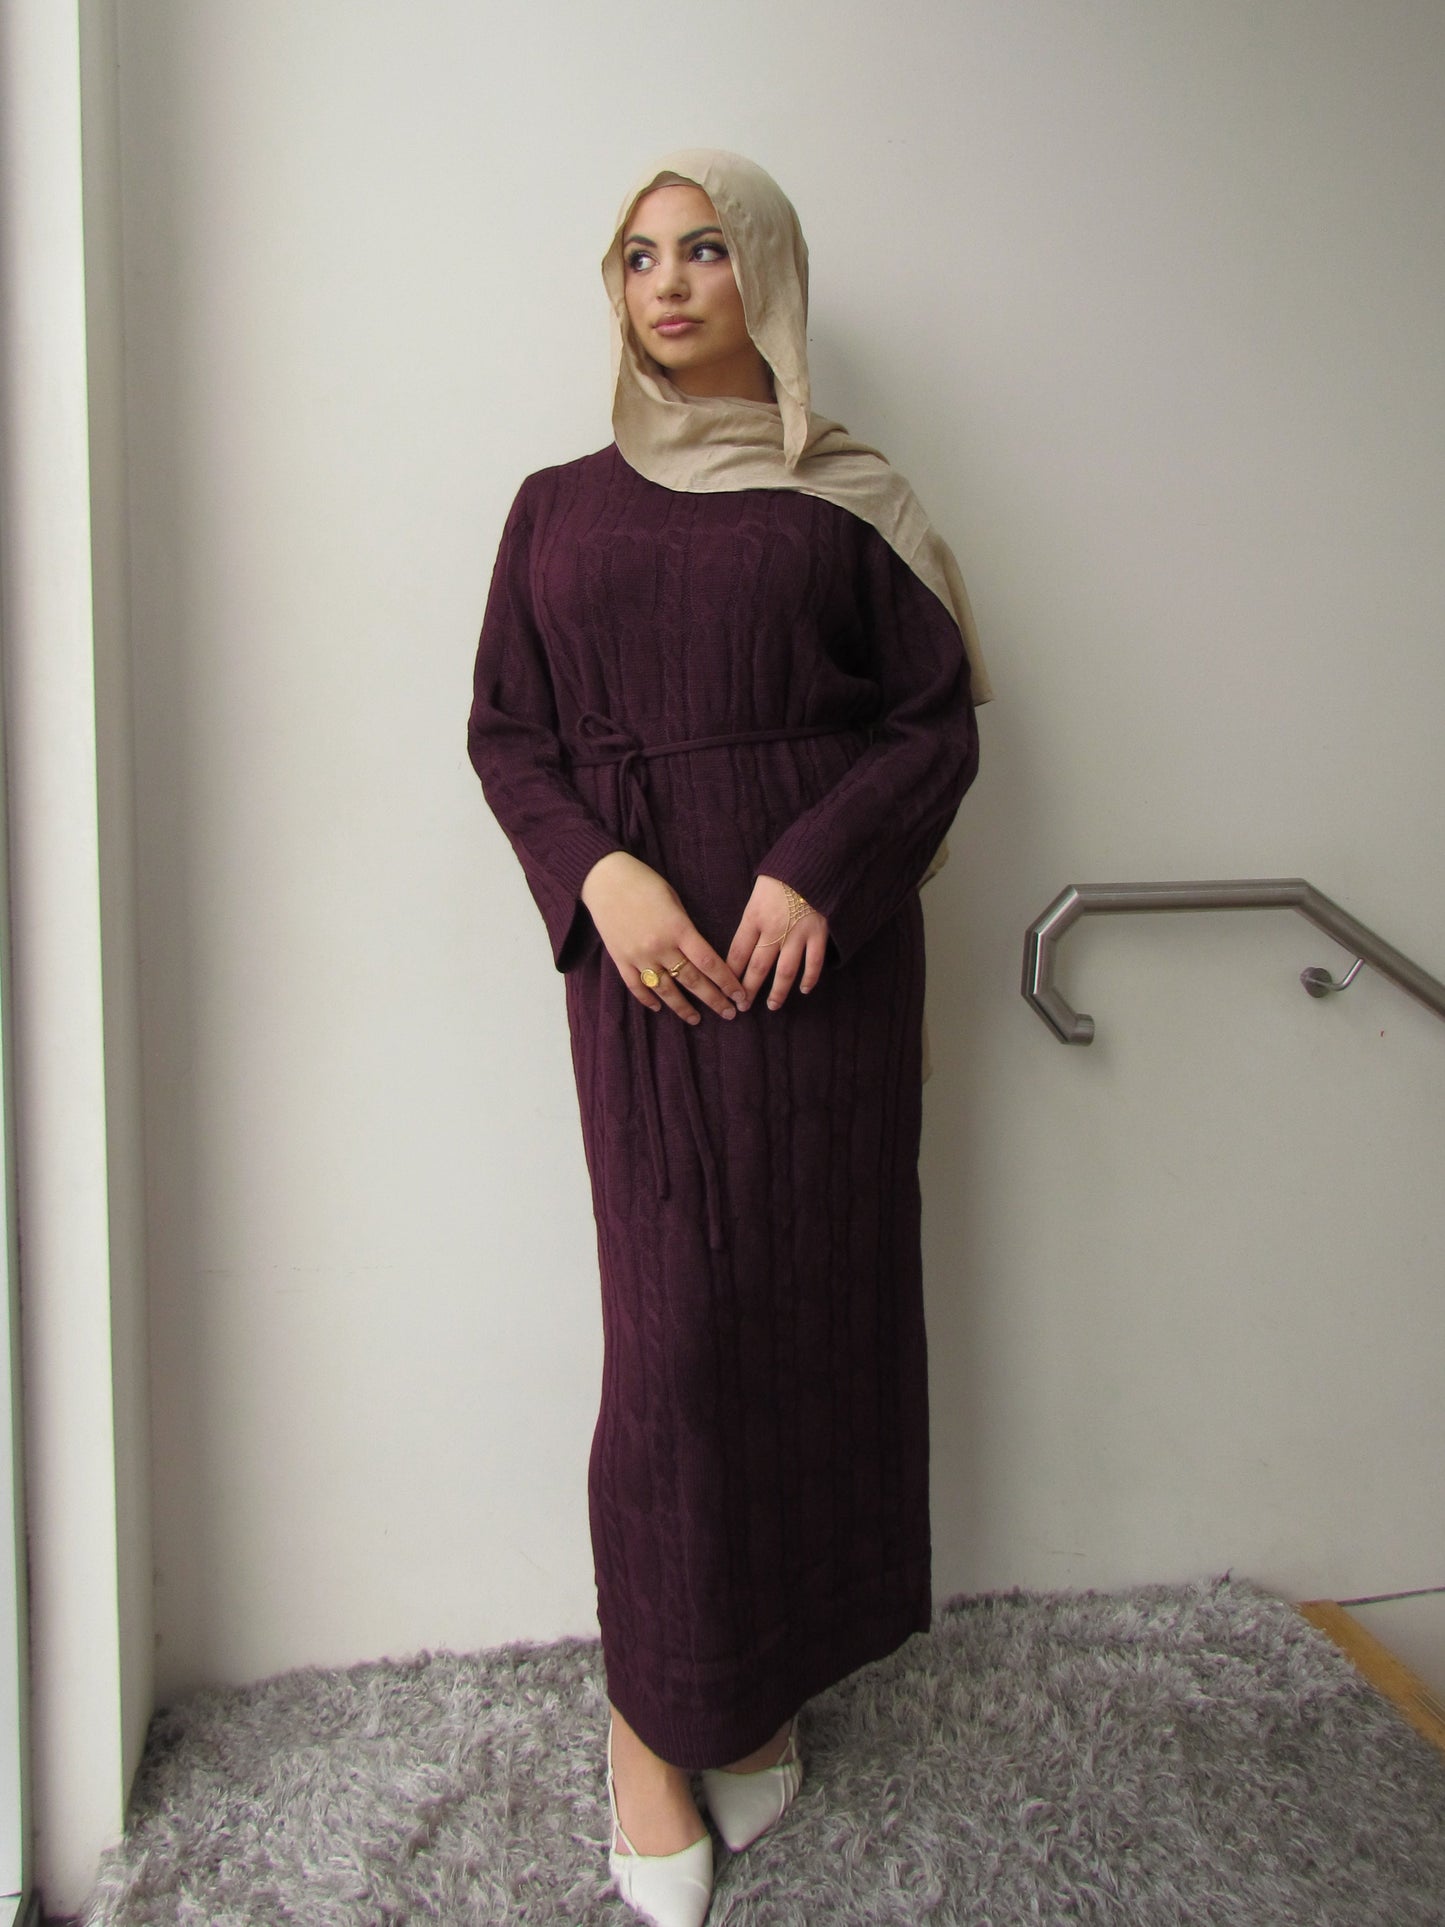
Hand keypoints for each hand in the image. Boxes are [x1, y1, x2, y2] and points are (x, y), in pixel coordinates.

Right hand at [580, 851, 749, 1024]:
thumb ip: (686, 928)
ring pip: (665, 990)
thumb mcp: (673, 899)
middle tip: (729, 1013)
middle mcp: (660, 947)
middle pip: (692, 980)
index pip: (709, 962)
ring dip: (683, 1008)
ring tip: (697, 1020)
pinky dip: (648, 1000)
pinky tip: (659, 1007)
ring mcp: (638, 956)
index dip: (726, 982)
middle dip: (713, 999)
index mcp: (678, 929)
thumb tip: (699, 953)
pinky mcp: (620, 959)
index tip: (739, 995)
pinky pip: (636, 986)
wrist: (603, 878)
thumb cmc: (643, 882)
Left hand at [727, 875, 828, 1011]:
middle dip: (748, 990)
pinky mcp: (818, 933)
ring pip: (785, 971)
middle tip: (742, 1006)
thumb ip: (752, 917)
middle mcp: (774, 929)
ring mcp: (798, 933)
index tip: (724, 989)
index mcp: (754, 916)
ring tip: (772, 1006)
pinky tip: (804, 989)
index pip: (737, 952)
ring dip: (777, 992)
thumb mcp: (757, 892)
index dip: (730, 974)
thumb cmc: (782, 874)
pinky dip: (810, 978)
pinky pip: (813, 962)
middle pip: (758, 967)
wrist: (814, 860)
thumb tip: (744, 943)